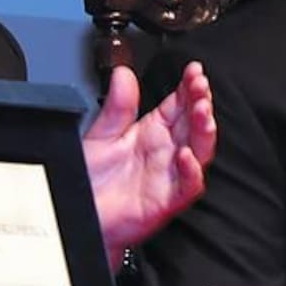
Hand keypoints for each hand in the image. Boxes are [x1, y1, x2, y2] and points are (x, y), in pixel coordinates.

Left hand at [83, 62, 214, 269]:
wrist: (82, 214)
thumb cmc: (92, 180)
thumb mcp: (102, 134)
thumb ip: (117, 105)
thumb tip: (123, 73)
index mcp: (153, 131)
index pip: (179, 103)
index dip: (189, 86)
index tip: (194, 70)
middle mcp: (166, 151)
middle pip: (193, 122)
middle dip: (201, 102)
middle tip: (201, 85)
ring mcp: (170, 174)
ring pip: (199, 150)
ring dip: (204, 131)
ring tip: (202, 111)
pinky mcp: (167, 200)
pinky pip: (187, 186)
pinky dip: (190, 171)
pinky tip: (186, 155)